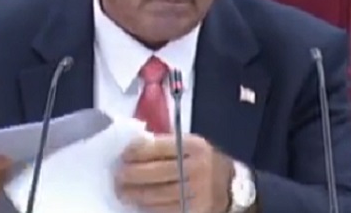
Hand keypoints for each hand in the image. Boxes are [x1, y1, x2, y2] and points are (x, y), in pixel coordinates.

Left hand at [115, 134, 234, 212]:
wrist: (233, 186)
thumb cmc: (204, 161)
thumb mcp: (190, 145)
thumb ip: (165, 145)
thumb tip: (132, 148)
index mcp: (194, 146)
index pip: (158, 147)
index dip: (136, 152)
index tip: (123, 156)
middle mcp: (198, 168)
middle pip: (156, 172)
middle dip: (132, 175)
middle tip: (117, 178)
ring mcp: (199, 192)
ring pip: (159, 195)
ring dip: (137, 194)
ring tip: (123, 192)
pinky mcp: (197, 210)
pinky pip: (167, 210)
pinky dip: (150, 208)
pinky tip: (140, 204)